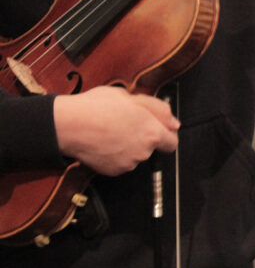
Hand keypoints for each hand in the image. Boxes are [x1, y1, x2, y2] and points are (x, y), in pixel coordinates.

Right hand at [54, 86, 179, 175]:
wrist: (67, 125)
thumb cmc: (96, 106)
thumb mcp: (130, 96)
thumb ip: (158, 110)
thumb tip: (174, 123)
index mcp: (152, 132)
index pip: (172, 142)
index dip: (166, 134)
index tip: (157, 128)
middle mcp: (144, 151)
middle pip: (152, 147)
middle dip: (143, 137)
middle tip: (125, 123)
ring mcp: (129, 163)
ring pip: (135, 154)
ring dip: (128, 145)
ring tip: (110, 130)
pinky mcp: (114, 170)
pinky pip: (120, 162)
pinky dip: (115, 154)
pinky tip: (103, 142)